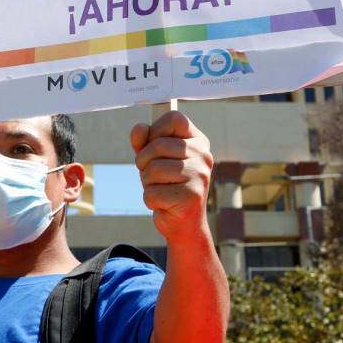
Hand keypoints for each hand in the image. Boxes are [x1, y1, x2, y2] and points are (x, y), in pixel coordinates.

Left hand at [131, 111, 213, 242]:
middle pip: (158, 144)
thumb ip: (144, 142)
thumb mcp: (154, 160)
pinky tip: (164, 204)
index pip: (174, 119)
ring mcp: (199, 176)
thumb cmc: (167, 186)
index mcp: (198, 142)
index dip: (156, 129)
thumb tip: (139, 128)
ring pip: (153, 169)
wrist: (184, 224)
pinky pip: (152, 192)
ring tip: (160, 190)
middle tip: (151, 175)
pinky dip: (150, 200)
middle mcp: (203, 156)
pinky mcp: (191, 197)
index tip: (152, 144)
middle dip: (144, 162)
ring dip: (147, 183)